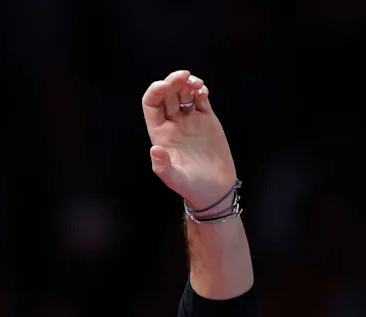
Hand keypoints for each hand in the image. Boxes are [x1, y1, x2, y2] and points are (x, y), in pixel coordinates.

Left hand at [142, 70, 236, 209]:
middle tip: (182, 77)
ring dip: (187, 83)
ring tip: (196, 84)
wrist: (214, 189)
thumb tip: (155, 149)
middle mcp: (172, 124)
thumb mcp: (174, 178)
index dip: (155, 92)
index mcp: (160, 134)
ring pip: (184, 93)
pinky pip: (200, 99)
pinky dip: (201, 90)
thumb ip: (162, 165)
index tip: (165, 85)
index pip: (151, 106)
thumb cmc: (191, 186)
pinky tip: (203, 91)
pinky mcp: (206, 120)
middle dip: (172, 82)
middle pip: (167, 95)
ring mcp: (189, 121)